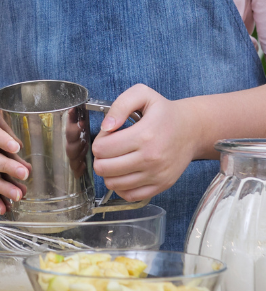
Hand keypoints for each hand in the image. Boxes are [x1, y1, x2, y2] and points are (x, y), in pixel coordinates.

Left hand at [92, 84, 194, 200]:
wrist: (192, 130)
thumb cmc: (164, 112)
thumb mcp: (143, 95)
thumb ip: (120, 105)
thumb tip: (106, 126)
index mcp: (144, 136)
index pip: (102, 148)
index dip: (98, 141)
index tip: (107, 136)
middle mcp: (151, 159)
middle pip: (104, 168)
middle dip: (100, 157)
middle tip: (109, 148)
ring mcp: (157, 175)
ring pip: (114, 184)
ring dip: (108, 172)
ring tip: (117, 159)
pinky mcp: (162, 185)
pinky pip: (130, 195)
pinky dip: (121, 186)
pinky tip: (124, 173)